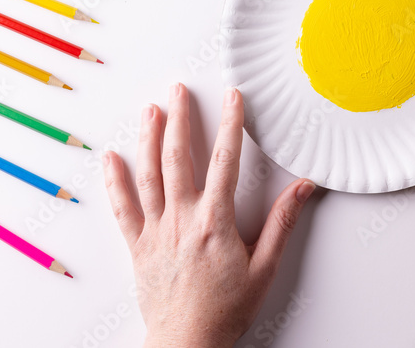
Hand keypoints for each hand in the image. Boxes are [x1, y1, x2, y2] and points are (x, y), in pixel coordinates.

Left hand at [103, 84, 315, 346]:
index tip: (232, 98)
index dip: (230, 124)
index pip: (225, 161)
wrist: (186, 343)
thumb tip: (303, 189)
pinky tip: (111, 158)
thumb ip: (283, 224)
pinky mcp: (138, 245)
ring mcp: (156, 230)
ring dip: (148, 139)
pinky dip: (114, 181)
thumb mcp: (264, 268)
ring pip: (148, 175)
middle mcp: (182, 219)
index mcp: (214, 221)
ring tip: (150, 110)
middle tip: (180, 91)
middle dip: (180, 119)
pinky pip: (123, 207)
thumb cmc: (225, 310)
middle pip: (178, 158)